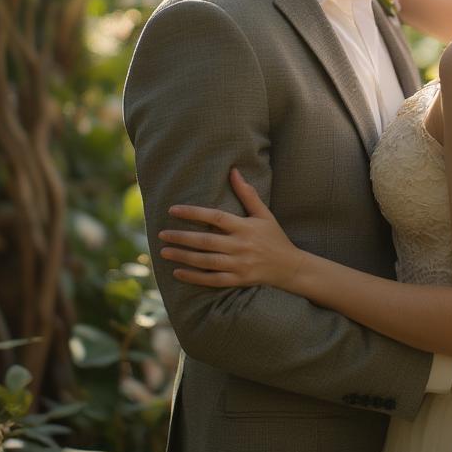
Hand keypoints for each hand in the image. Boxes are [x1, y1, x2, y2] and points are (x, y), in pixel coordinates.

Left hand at [158, 169, 299, 287]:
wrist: (290, 267)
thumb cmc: (274, 237)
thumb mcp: (264, 214)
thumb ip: (247, 194)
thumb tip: (234, 171)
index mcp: (245, 227)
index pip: (215, 217)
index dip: (193, 212)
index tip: (173, 210)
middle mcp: (241, 245)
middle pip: (206, 241)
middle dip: (181, 237)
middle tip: (161, 234)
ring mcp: (239, 264)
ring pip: (205, 261)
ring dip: (183, 256)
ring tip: (164, 252)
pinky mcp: (238, 280)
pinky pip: (212, 280)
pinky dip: (194, 277)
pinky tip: (177, 272)